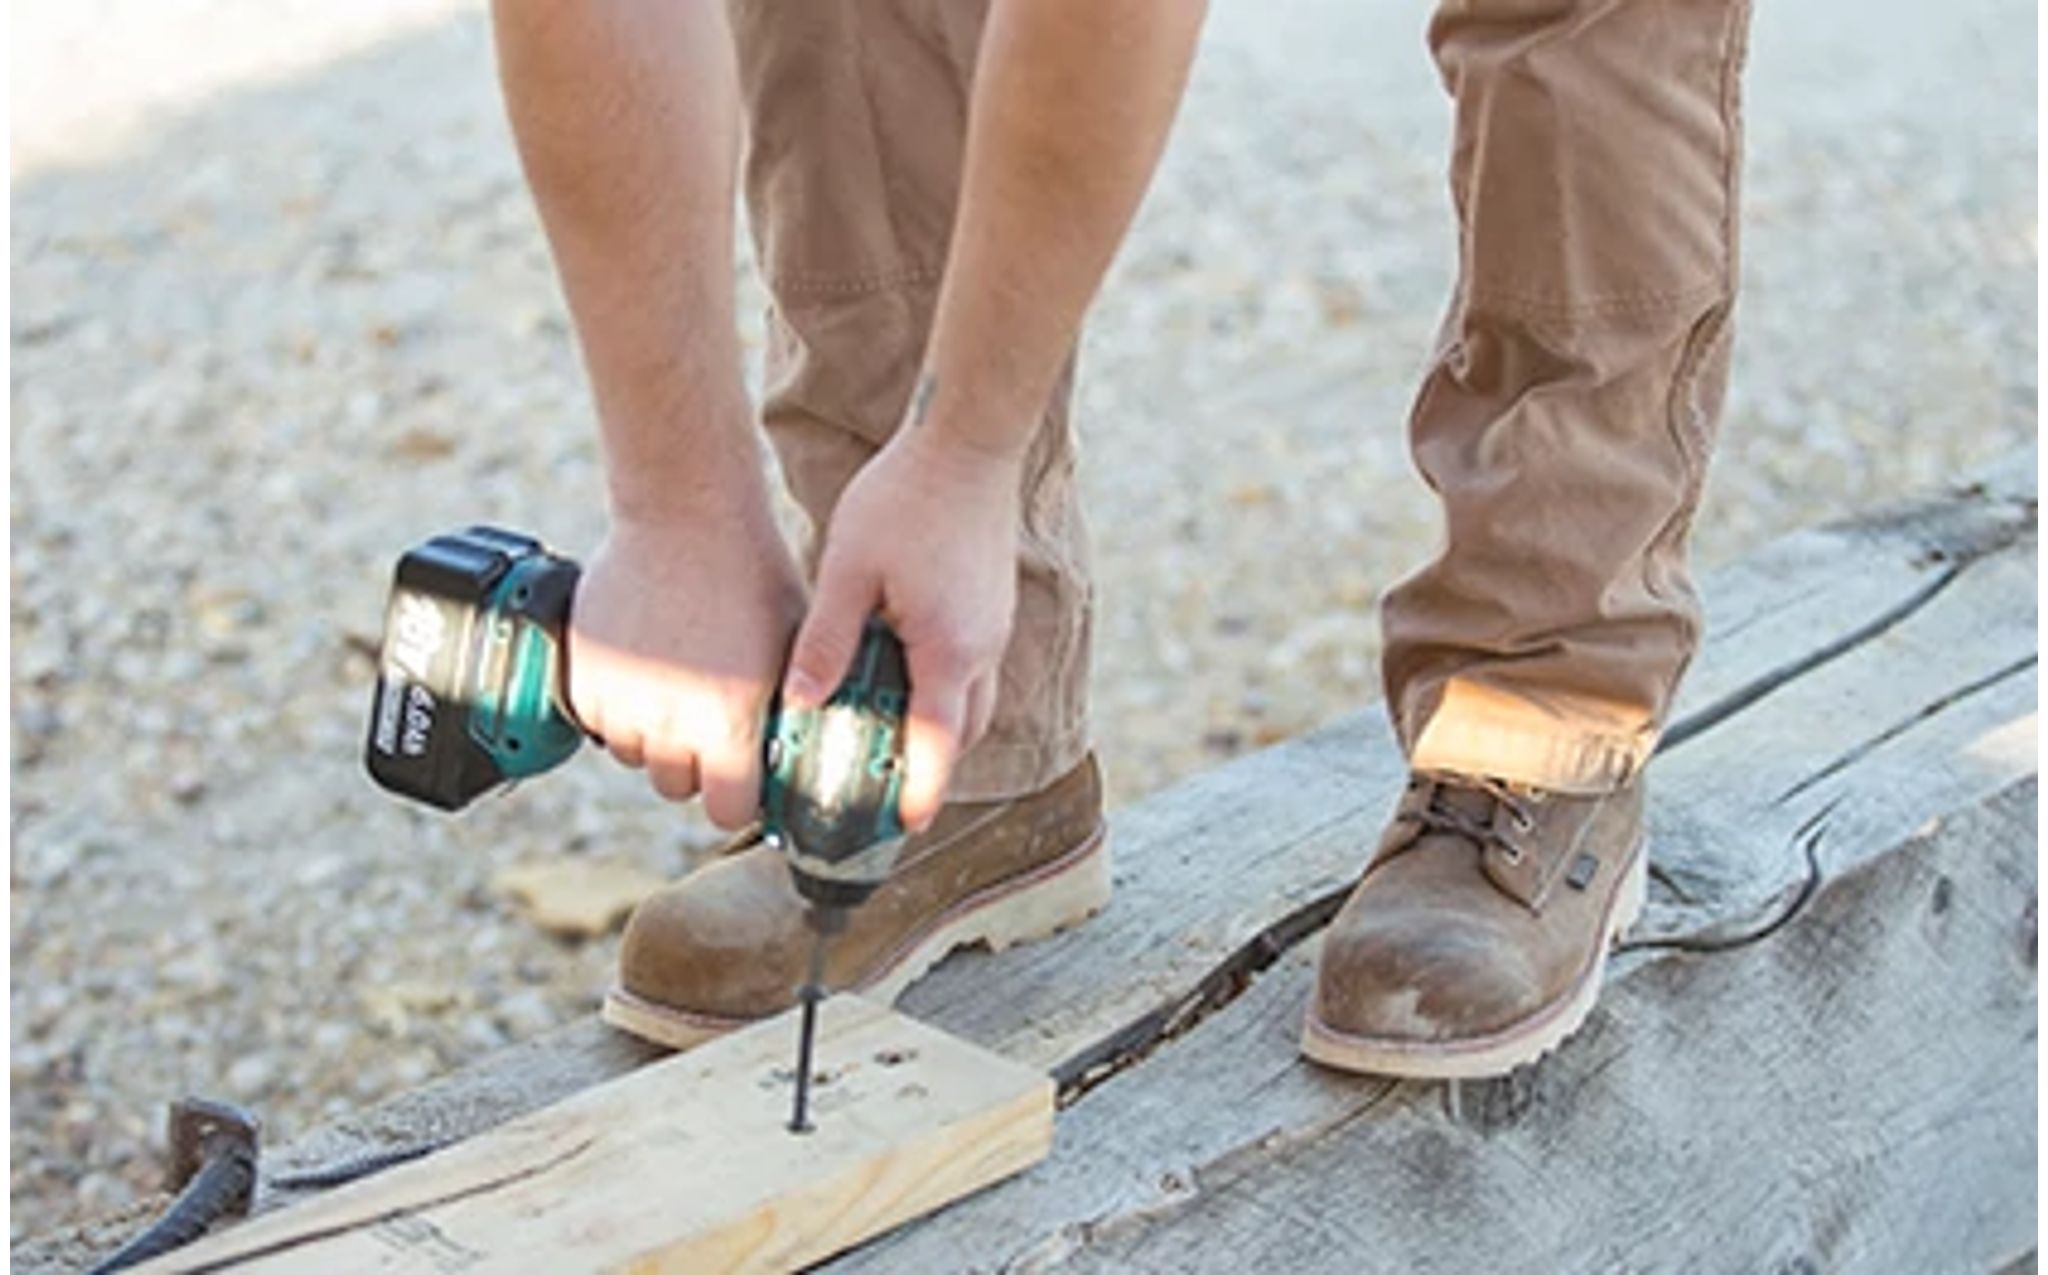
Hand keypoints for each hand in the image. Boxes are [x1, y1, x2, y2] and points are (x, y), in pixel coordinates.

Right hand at [566, 506, 805, 828]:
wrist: (686, 514)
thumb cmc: (753, 575)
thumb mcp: (792, 647)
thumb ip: (792, 709)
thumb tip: (801, 756)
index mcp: (728, 722)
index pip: (726, 811)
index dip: (739, 798)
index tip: (745, 779)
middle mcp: (669, 723)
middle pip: (676, 787)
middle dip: (696, 765)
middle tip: (710, 725)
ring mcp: (621, 702)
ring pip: (633, 756)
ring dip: (654, 736)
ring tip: (677, 688)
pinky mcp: (585, 677)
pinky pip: (598, 722)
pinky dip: (618, 709)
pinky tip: (646, 669)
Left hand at [784, 429, 1022, 829]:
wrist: (967, 438)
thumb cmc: (906, 496)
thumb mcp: (848, 569)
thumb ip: (825, 641)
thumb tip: (800, 703)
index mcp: (948, 647)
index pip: (938, 742)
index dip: (922, 789)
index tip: (904, 825)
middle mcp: (982, 646)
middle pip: (962, 731)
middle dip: (930, 765)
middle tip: (884, 790)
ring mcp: (994, 626)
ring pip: (972, 700)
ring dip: (937, 726)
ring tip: (885, 736)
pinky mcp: (992, 605)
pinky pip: (972, 667)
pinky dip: (943, 688)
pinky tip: (899, 672)